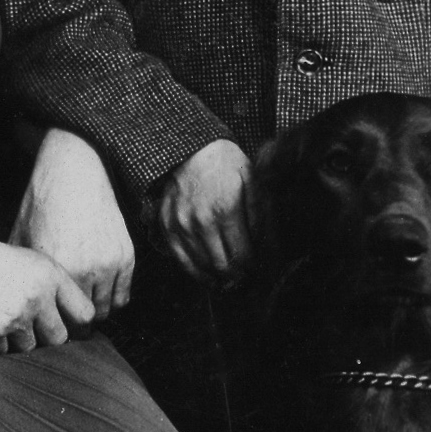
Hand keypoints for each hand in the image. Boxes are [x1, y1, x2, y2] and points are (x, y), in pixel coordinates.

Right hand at [0, 223, 96, 353]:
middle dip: (46, 336)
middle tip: (28, 323)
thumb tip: (83, 327)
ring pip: (30, 347)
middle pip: (59, 338)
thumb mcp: (29, 262)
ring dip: (17, 338)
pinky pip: (4, 351)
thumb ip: (56, 289)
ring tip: (0, 313)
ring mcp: (14, 316)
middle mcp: (37, 296)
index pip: (85, 315)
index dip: (79, 326)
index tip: (72, 330)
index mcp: (50, 275)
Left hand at [11, 129, 134, 322]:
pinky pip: (123, 296)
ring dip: (94, 311)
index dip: (52, 323)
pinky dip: (112, 299)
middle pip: (83, 321)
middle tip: (66, 317)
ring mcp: (108, 263)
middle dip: (74, 322)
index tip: (49, 321)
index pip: (57, 319)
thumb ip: (20, 273)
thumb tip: (12, 301)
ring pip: (105, 311)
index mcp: (54, 268)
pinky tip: (98, 292)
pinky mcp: (126, 256)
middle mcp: (84, 270)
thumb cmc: (42, 205)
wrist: (74, 174)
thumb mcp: (21, 238)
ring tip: (81, 305)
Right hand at [151, 137, 254, 282]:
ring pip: (202, 267)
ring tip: (228, 282)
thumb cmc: (225, 164)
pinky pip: (181, 260)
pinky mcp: (167, 226)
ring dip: (217, 279)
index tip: (257, 271)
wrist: (189, 150)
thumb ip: (258, 213)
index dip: (252, 269)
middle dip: (237, 278)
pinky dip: (195, 272)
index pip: (242, 256)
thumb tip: (264, 244)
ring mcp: (181, 225)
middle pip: (222, 266)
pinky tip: (207, 276)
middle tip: (245, 280)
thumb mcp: (251, 180)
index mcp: (226, 210)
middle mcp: (201, 222)